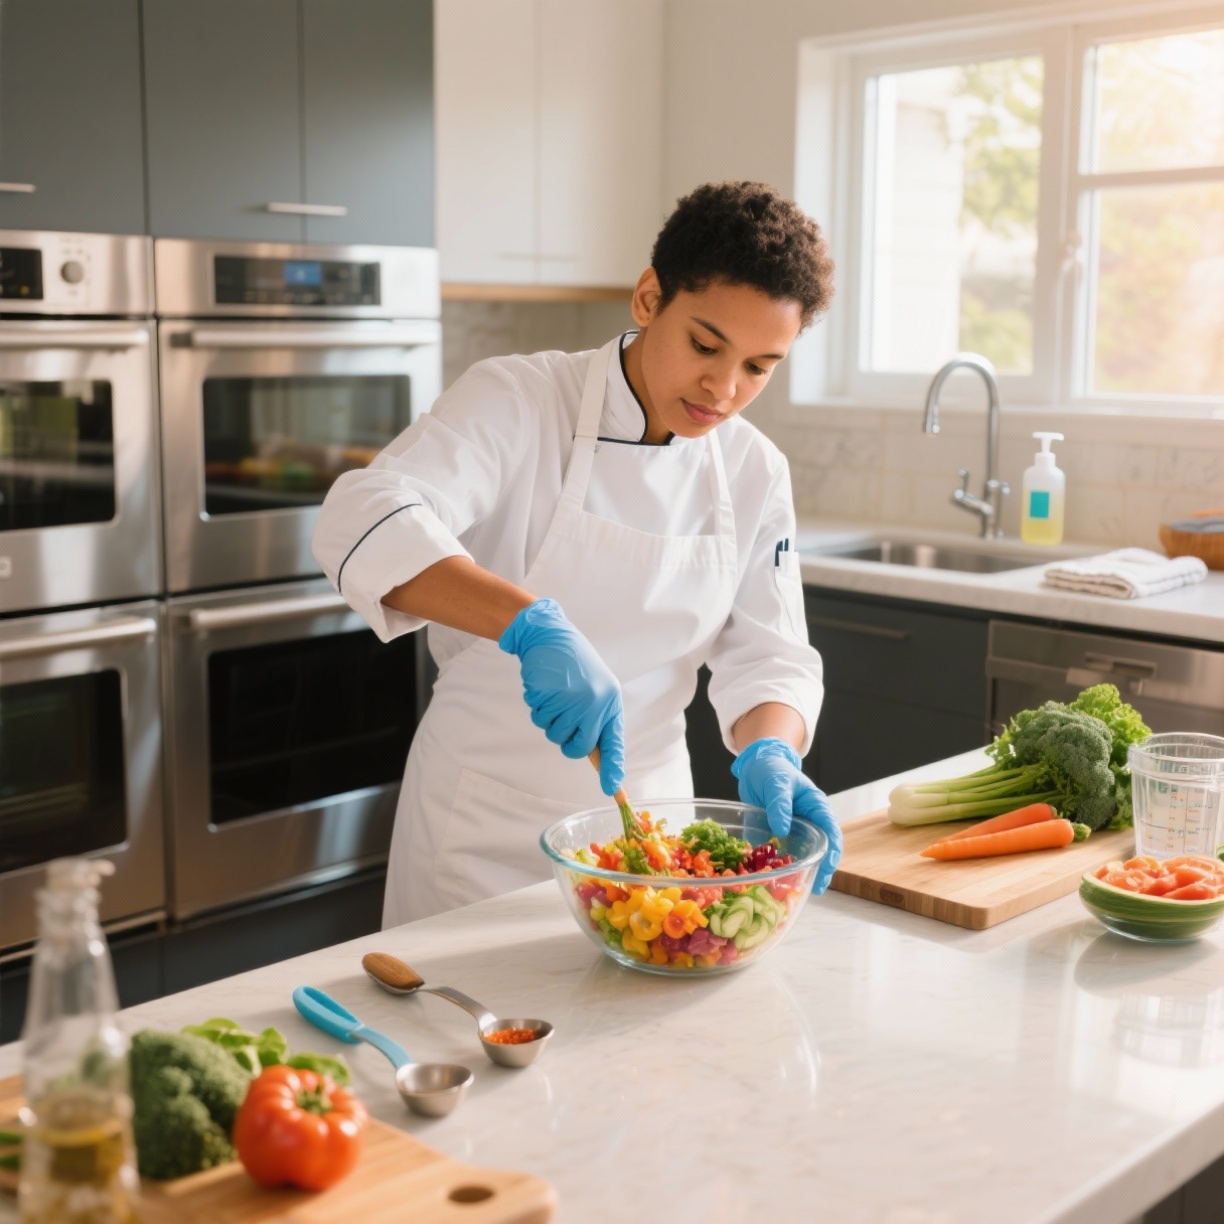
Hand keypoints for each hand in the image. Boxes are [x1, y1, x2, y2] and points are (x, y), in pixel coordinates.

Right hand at [499, 598, 624, 794]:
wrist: (550, 635)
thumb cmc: (573, 665)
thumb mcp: (595, 688)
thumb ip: (594, 718)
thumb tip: (591, 752)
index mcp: (610, 702)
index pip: (613, 742)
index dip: (612, 768)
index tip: (612, 790)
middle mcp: (595, 703)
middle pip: (578, 747)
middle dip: (566, 739)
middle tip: (562, 716)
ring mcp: (573, 699)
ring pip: (554, 734)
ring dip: (548, 718)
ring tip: (554, 693)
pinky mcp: (551, 694)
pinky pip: (539, 717)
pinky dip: (536, 705)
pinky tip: (544, 685)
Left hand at [732, 737, 841, 893]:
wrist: (755, 767)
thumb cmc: (773, 770)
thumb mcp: (777, 782)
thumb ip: (780, 803)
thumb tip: (782, 829)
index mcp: (816, 808)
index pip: (831, 832)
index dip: (833, 852)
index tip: (829, 867)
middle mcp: (808, 824)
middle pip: (821, 851)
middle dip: (821, 870)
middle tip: (815, 888)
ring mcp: (792, 834)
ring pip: (801, 857)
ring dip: (800, 873)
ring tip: (796, 891)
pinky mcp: (775, 839)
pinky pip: (778, 857)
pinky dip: (776, 869)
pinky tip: (772, 881)